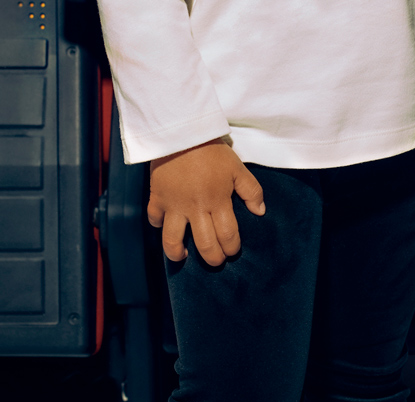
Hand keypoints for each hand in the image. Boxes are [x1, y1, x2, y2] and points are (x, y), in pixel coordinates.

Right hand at [147, 139, 264, 264]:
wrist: (181, 129)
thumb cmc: (211, 149)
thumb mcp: (237, 168)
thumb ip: (251, 191)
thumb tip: (260, 212)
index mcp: (218, 201)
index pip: (228, 236)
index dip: (232, 248)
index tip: (232, 250)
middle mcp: (196, 207)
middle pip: (205, 245)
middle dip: (213, 258)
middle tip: (216, 259)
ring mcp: (174, 204)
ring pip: (173, 240)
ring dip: (178, 253)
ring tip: (184, 255)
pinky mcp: (157, 197)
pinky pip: (154, 219)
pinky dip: (158, 226)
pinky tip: (165, 226)